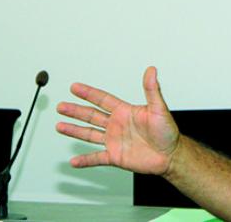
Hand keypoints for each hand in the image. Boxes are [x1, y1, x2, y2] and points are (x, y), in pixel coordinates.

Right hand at [56, 66, 179, 174]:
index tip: (75, 87)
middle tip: (61, 106)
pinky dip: (85, 160)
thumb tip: (151, 70)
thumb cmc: (167, 131)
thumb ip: (151, 89)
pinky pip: (97, 158)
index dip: (88, 93)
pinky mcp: (116, 156)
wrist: (170, 155)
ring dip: (75, 130)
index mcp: (124, 111)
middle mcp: (116, 124)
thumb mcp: (158, 108)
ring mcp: (114, 140)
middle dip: (75, 111)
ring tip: (60, 126)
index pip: (102, 99)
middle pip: (91, 115)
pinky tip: (74, 161)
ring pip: (90, 134)